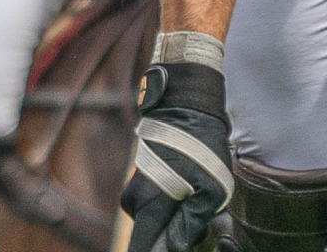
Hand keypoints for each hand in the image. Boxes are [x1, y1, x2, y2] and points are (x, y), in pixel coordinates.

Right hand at [122, 56, 232, 251]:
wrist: (184, 109)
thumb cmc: (200, 149)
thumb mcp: (210, 189)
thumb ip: (192, 222)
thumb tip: (177, 247)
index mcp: (151, 203)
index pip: (144, 246)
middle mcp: (136, 198)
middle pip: (149, 234)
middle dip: (169, 238)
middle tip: (197, 228)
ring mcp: (136, 188)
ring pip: (151, 219)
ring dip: (171, 222)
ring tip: (198, 204)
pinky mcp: (142, 180)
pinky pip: (153, 206)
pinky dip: (170, 209)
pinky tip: (189, 193)